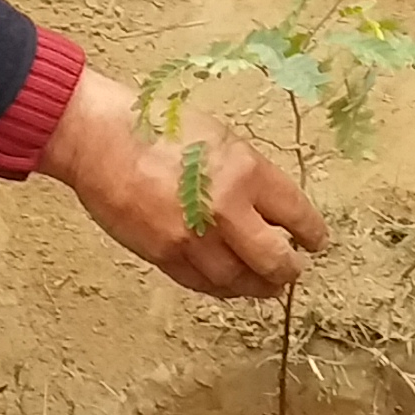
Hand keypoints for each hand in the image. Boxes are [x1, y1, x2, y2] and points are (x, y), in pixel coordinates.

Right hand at [39, 69, 328, 298]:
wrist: (98, 139)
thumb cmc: (158, 127)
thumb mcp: (220, 138)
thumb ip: (249, 176)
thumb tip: (272, 211)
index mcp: (245, 171)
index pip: (297, 215)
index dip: (312, 234)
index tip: (316, 241)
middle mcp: (225, 209)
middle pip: (275, 262)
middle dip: (289, 271)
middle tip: (293, 270)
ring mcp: (193, 237)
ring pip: (239, 282)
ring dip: (256, 286)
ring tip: (263, 284)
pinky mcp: (164, 255)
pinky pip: (203, 284)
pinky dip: (221, 287)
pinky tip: (228, 281)